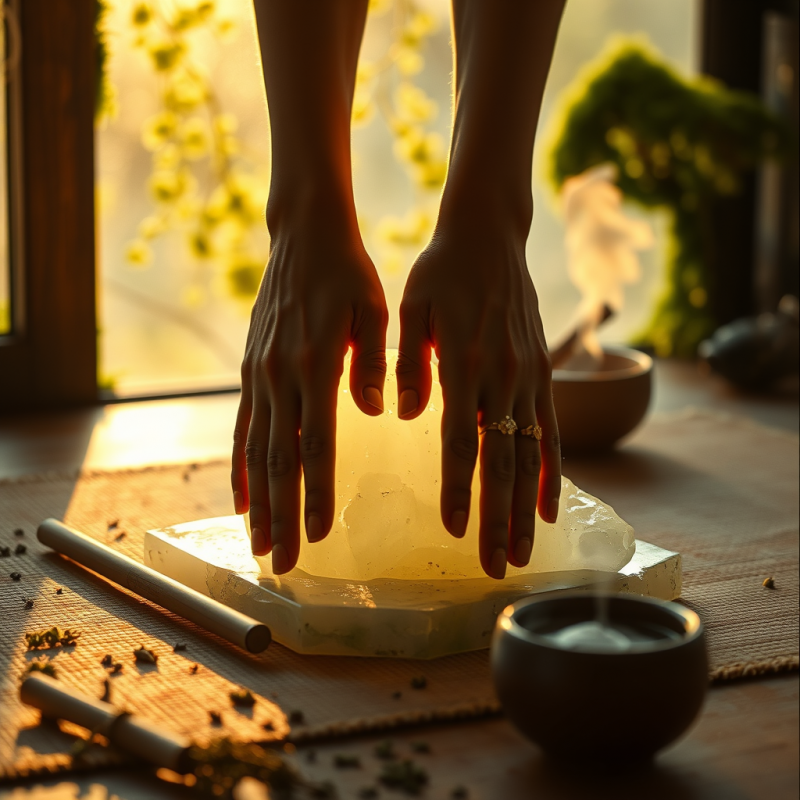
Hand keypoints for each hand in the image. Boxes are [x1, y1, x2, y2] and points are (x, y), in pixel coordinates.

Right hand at [232, 219, 387, 573]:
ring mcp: (259, 375)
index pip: (315, 443)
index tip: (317, 534)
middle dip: (280, 515)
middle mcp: (280, 375)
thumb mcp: (372, 311)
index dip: (314, 492)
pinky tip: (241, 499)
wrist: (304, 236)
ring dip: (257, 502)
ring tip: (258, 544)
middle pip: (278, 459)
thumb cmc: (348, 274)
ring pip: (254, 451)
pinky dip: (239, 468)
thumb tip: (378, 410)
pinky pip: (242, 428)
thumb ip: (375, 363)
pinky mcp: (251, 371)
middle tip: (281, 562)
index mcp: (316, 364)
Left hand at [396, 223, 560, 578]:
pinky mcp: (542, 373)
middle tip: (494, 565)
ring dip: (527, 508)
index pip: (462, 439)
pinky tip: (551, 508)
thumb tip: (400, 414)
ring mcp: (528, 377)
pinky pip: (552, 432)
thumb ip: (408, 362)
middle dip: (498, 517)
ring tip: (523, 552)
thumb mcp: (414, 308)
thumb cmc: (443, 271)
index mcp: (464, 362)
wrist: (490, 236)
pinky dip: (552, 473)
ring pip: (532, 455)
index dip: (460, 487)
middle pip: (503, 461)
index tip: (454, 528)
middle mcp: (502, 376)